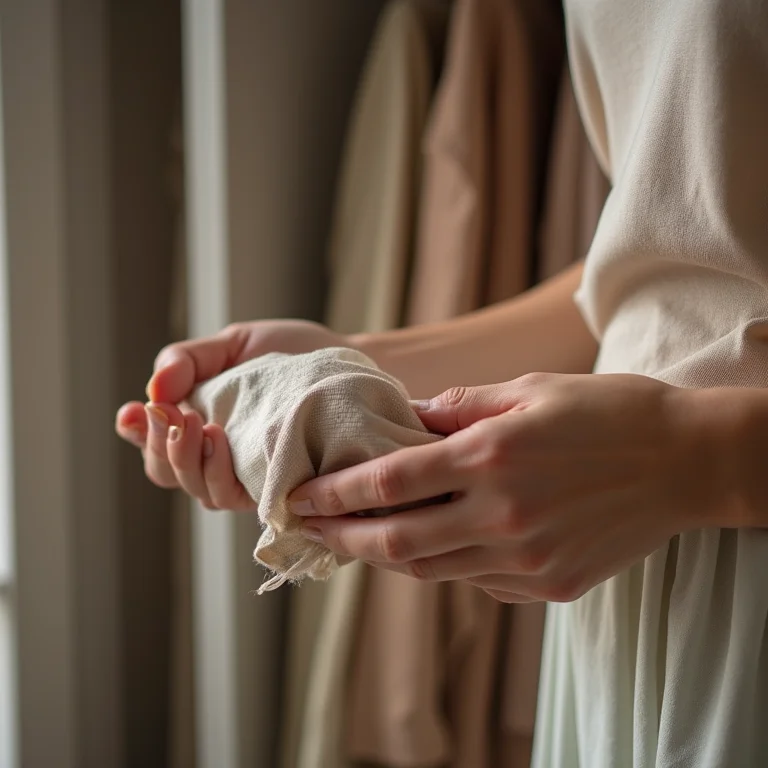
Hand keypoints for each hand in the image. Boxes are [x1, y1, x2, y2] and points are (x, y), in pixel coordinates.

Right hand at [115, 320, 348, 508]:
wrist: (346, 359)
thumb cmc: (290, 353)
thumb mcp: (234, 345)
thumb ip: (188, 360)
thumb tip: (154, 389)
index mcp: (199, 423)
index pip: (154, 442)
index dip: (136, 433)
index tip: (133, 411)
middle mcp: (218, 457)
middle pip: (168, 471)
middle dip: (162, 445)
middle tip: (175, 415)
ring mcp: (247, 476)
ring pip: (199, 489)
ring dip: (190, 461)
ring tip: (200, 426)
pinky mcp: (276, 487)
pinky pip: (236, 495)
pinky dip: (220, 475)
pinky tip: (223, 444)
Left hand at [288, 373, 724, 602]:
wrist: (685, 461)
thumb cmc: (607, 412)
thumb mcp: (530, 389)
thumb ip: (462, 407)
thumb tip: (411, 420)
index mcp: (493, 457)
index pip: (390, 482)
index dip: (336, 493)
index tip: (299, 498)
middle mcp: (503, 515)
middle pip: (397, 541)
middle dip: (342, 538)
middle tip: (305, 531)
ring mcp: (527, 557)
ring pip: (432, 570)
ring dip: (385, 557)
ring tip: (356, 540)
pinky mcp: (551, 585)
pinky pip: (477, 581)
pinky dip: (443, 566)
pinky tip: (429, 548)